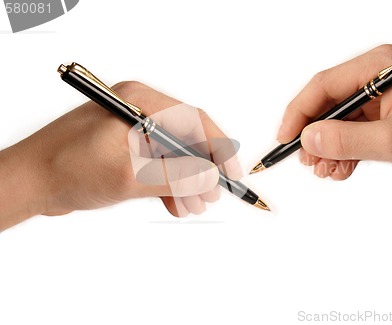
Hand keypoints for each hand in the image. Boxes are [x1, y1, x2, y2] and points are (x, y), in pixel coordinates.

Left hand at [0, 81, 241, 230]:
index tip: (231, 173)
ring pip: (173, 154)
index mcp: (140, 102)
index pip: (194, 120)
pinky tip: (175, 204)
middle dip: (201, 169)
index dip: (218, 148)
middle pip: (186, 138)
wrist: (30, 182)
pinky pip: (157, 163)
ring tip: (193, 206)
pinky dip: (168, 184)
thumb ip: (175, 177)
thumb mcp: (129, 176)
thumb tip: (210, 179)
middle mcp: (138, 110)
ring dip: (185, 181)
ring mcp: (132, 128)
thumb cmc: (67, 168)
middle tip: (210, 196)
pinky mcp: (125, 146)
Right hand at [277, 45, 391, 183]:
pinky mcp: (389, 113)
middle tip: (308, 162)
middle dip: (316, 136)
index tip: (286, 139)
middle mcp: (378, 76)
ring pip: (341, 120)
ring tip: (327, 172)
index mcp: (379, 66)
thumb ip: (346, 140)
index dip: (299, 113)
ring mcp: (384, 95)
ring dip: (330, 147)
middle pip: (329, 104)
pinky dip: (347, 151)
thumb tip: (308, 139)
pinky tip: (343, 169)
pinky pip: (356, 130)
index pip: (323, 85)